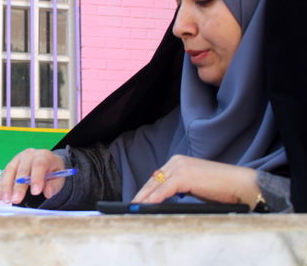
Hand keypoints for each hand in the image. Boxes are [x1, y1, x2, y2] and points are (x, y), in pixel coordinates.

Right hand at [0, 148, 64, 204]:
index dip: (37, 178)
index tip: (35, 192)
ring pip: (10, 171)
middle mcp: (29, 155)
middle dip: (19, 186)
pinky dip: (1, 186)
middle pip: (23, 170)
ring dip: (7, 187)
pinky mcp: (10, 165)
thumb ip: (54, 185)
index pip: (39, 165)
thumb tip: (48, 192)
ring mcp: (18, 159)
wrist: (47, 163)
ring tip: (6, 200)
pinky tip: (0, 196)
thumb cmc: (53, 172)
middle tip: (16, 200)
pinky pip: (4, 175)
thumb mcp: (59, 178)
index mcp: (44, 155)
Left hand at [132, 155, 259, 207]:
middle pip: (153, 181)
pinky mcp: (183, 176)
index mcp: (178, 162)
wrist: (239, 184)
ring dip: (143, 198)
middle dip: (141, 195)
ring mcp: (179, 167)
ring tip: (134, 209)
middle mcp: (176, 161)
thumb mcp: (193, 185)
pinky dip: (153, 200)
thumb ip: (178, 187)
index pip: (156, 178)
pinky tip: (145, 207)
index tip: (137, 200)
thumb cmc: (220, 187)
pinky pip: (163, 191)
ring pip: (155, 185)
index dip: (145, 190)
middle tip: (131, 206)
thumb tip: (162, 197)